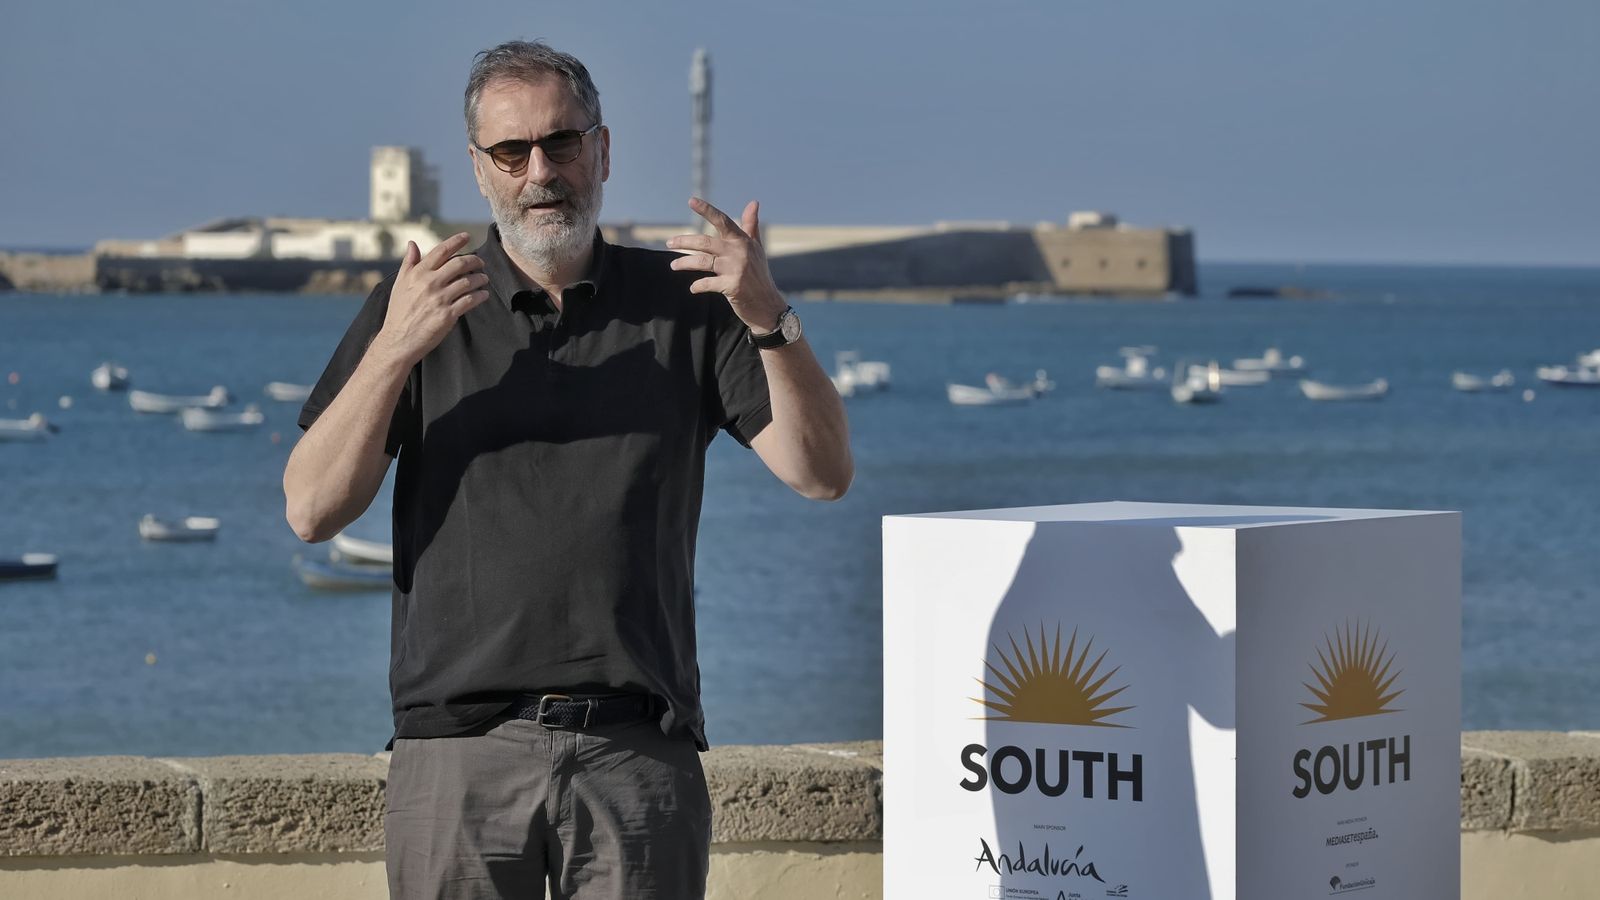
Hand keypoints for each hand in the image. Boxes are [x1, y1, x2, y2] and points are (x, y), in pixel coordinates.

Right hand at [377, 232, 489, 364]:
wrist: (399, 340)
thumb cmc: (399, 311)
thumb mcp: (399, 284)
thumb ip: (409, 263)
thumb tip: (412, 243)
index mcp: (418, 273)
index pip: (441, 251)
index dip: (456, 241)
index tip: (467, 236)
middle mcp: (430, 283)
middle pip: (459, 264)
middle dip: (474, 260)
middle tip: (481, 263)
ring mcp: (439, 299)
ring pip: (468, 282)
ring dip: (480, 279)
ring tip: (484, 279)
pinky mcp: (447, 314)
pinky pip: (470, 301)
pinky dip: (480, 296)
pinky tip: (484, 294)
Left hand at [666, 198, 786, 331]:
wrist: (768, 305)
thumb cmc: (759, 275)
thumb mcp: (756, 248)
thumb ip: (751, 225)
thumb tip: (754, 202)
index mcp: (742, 241)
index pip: (722, 221)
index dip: (707, 210)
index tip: (691, 200)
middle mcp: (739, 252)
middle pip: (704, 242)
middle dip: (684, 241)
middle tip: (669, 242)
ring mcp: (735, 269)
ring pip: (702, 261)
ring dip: (684, 263)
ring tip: (673, 265)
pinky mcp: (732, 286)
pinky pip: (706, 283)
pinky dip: (697, 286)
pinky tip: (692, 288)